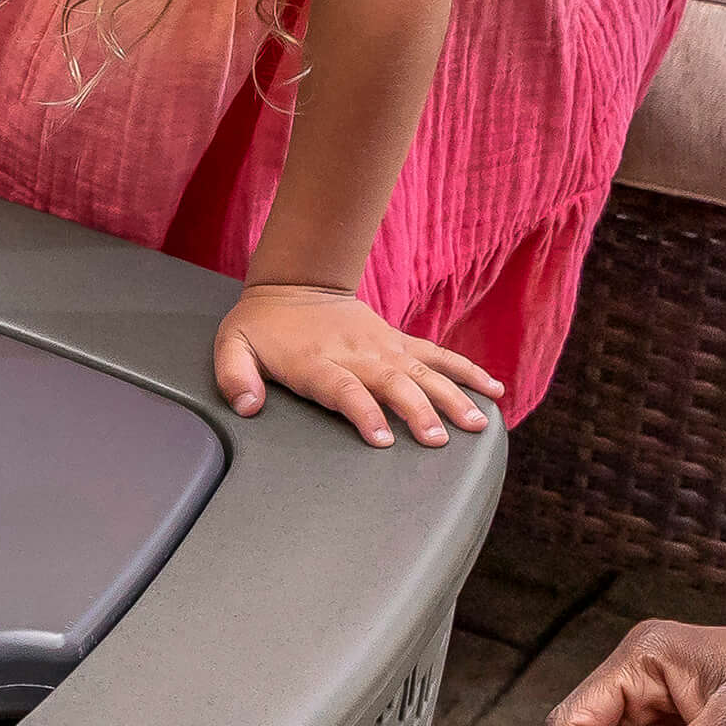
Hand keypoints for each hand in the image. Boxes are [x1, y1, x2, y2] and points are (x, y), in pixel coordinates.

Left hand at [211, 279, 501, 447]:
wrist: (294, 285)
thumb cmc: (261, 326)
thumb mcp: (232, 346)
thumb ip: (235, 377)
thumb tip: (246, 407)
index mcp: (317, 362)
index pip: (345, 390)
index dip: (364, 413)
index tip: (382, 439)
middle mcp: (357, 355)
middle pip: (393, 384)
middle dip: (417, 411)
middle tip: (438, 440)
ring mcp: (384, 347)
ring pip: (425, 372)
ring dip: (453, 397)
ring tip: (476, 424)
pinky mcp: (400, 342)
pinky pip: (440, 357)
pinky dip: (468, 371)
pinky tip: (493, 391)